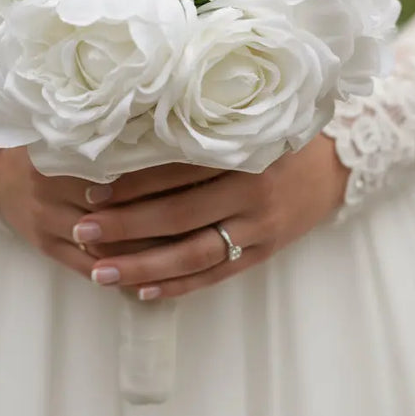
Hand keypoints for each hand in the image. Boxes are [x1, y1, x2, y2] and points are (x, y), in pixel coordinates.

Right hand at [0, 147, 224, 277]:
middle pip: (118, 211)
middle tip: (209, 217)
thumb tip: (182, 129)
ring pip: (109, 245)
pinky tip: (157, 276)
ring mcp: (47, 219)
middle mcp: (50, 185)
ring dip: (149, 252)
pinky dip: (125, 273)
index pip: (123, 169)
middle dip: (164, 218)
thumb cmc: (54, 143)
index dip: (164, 175)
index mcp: (65, 146)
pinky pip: (92, 267)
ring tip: (193, 249)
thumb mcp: (81, 128)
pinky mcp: (47, 245)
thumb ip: (120, 131)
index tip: (203, 175)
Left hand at [79, 134, 348, 299]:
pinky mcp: (263, 253)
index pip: (177, 171)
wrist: (332, 167)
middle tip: (82, 232)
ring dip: (143, 266)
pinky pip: (215, 275)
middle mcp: (252, 193)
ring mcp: (259, 228)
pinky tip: (142, 290)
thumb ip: (198, 133)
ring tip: (100, 271)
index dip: (132, 183)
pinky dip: (178, 285)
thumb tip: (127, 140)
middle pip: (179, 216)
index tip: (90, 190)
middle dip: (125, 227)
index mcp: (242, 153)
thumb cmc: (274, 138)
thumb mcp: (244, 125)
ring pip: (194, 254)